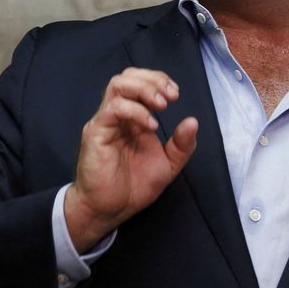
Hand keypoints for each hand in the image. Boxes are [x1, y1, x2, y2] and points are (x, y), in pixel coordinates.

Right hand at [64, 67, 197, 251]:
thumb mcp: (168, 165)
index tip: (176, 94)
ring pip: (117, 85)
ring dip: (144, 89)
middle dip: (152, 80)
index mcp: (132, 117)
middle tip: (171, 96)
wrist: (109, 211)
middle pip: (127, 76)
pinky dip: (135, 111)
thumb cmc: (133, 187)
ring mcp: (105, 121)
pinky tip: (150, 126)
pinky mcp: (96, 133)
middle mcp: (116, 114)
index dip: (159, 80)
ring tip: (162, 105)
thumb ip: (182, 145)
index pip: (140, 81)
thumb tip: (192, 121)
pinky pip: (112, 109)